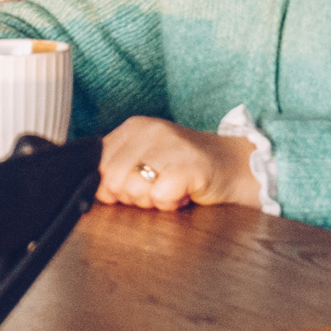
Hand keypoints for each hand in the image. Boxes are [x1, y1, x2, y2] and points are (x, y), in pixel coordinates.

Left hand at [94, 116, 258, 210]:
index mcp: (133, 128)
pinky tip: (182, 193)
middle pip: (112, 178)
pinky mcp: (187, 166)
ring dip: (151, 200)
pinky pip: (159, 196)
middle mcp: (148, 131)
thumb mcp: (146, 158)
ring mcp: (169, 146)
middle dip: (130, 195)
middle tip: (154, 190)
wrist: (233, 164)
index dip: (109, 184)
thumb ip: (118, 169)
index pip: (97, 161)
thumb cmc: (185, 166)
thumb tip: (98, 191)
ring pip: (132, 188)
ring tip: (170, 189)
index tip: (130, 186)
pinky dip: (169, 203)